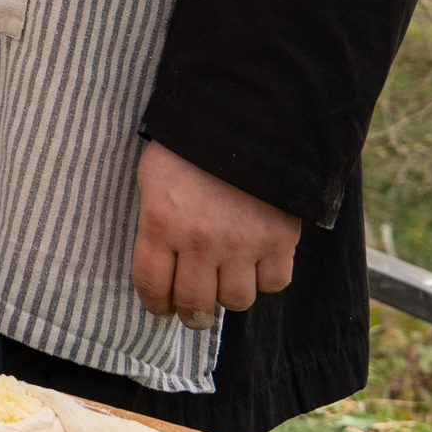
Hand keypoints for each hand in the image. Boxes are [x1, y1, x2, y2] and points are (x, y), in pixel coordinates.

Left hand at [131, 139, 299, 324]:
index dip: (155, 304)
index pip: (152, 285)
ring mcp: (243, 243)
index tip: (161, 307)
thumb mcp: (153, 179)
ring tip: (226, 279)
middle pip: (195, 303)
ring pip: (236, 300)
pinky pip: (274, 283)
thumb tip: (159, 263)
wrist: (242, 118)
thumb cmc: (187, 145)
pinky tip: (256, 262)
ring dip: (228, 294)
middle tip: (193, 311)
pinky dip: (265, 278)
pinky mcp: (279, 240)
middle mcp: (201, 241)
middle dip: (191, 313)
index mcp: (162, 223)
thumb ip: (155, 223)